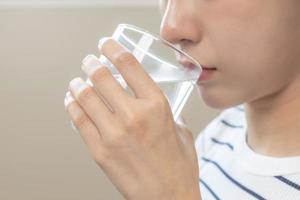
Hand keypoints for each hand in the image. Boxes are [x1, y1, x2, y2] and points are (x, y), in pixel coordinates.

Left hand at [64, 38, 200, 199]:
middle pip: (101, 76)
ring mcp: (113, 134)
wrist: (168, 198)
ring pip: (85, 96)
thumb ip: (169, 113)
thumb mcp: (182, 131)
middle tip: (89, 61)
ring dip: (78, 83)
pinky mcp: (99, 151)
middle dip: (91, 63)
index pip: (129, 65)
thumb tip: (158, 106)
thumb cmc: (178, 167)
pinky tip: (72, 100)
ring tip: (78, 80)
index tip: (106, 44)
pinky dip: (72, 105)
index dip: (113, 48)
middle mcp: (134, 116)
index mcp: (157, 106)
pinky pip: (78, 119)